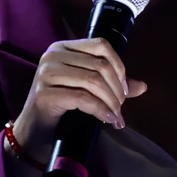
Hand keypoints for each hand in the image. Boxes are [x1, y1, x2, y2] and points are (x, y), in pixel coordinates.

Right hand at [11, 38, 148, 161]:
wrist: (34, 131)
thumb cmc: (61, 107)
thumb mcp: (87, 90)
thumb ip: (111, 85)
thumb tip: (143, 86)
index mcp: (64, 47)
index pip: (101, 46)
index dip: (119, 67)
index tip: (124, 90)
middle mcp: (53, 55)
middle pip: (100, 66)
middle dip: (117, 91)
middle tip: (120, 110)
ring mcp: (46, 73)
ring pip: (93, 81)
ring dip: (111, 103)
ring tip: (116, 118)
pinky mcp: (44, 94)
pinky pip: (83, 99)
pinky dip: (100, 110)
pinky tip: (107, 120)